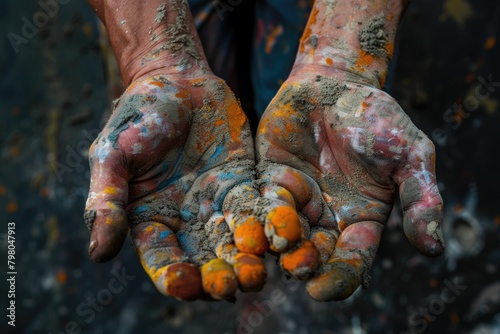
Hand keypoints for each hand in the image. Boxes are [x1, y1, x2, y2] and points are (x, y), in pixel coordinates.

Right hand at [84, 73, 267, 300]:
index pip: (162, 258)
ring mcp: (216, 204)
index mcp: (151, 220)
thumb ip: (107, 202)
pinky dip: (267, 225)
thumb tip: (97, 253)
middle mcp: (186, 221)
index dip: (172, 276)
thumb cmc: (137, 117)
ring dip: (247, 259)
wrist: (175, 80)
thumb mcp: (112, 157)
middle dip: (218, 276)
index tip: (185, 284)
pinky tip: (279, 237)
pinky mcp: (243, 185)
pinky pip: (257, 209)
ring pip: (234, 241)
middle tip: (232, 287)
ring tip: (258, 272)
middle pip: (204, 259)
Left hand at [256, 65, 444, 300]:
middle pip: (313, 252)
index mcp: (361, 219)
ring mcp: (296, 200)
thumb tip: (435, 248)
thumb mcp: (410, 155)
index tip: (322, 290)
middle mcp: (327, 217)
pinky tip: (245, 223)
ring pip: (282, 232)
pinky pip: (260, 202)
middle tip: (294, 269)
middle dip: (303, 263)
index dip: (339, 277)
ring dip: (274, 243)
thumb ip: (420, 197)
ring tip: (266, 250)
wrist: (338, 84)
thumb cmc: (378, 119)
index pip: (351, 258)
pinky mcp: (270, 179)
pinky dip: (253, 214)